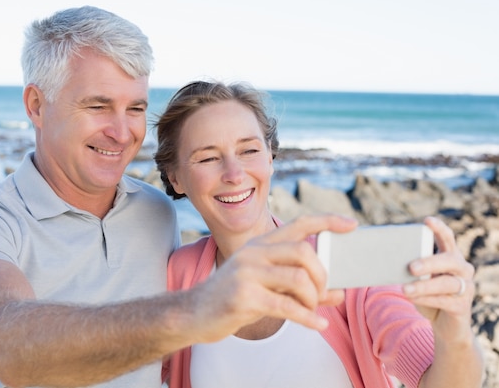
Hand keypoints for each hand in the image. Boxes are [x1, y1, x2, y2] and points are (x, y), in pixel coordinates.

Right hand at [189, 214, 355, 342]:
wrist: (194, 313)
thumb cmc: (234, 298)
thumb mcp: (267, 287)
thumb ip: (301, 287)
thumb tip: (339, 293)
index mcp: (259, 245)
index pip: (298, 224)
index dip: (327, 221)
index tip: (351, 224)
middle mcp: (253, 253)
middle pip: (303, 251)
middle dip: (322, 274)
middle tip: (323, 292)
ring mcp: (247, 274)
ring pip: (298, 278)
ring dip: (313, 298)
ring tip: (313, 310)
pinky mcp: (244, 297)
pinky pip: (287, 306)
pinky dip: (308, 317)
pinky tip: (318, 324)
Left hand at [403, 216, 475, 339]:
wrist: (446, 325)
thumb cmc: (429, 295)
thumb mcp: (419, 278)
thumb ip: (410, 267)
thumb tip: (382, 258)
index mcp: (451, 257)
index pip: (448, 238)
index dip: (439, 229)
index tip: (427, 221)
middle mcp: (462, 269)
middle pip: (449, 260)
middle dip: (429, 262)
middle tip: (410, 267)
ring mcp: (466, 288)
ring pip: (447, 283)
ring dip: (424, 285)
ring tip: (405, 288)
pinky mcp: (462, 306)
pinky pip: (444, 301)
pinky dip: (426, 299)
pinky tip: (412, 298)